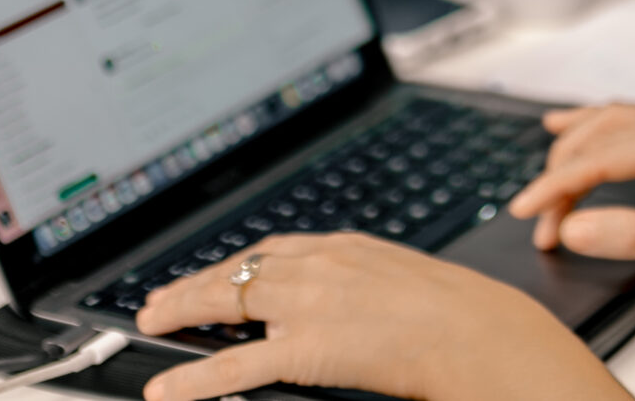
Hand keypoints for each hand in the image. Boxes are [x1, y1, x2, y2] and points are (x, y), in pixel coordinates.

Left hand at [133, 231, 627, 400]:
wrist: (483, 333)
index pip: (275, 249)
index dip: (237, 266)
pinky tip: (167, 389)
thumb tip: (353, 309)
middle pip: (240, 269)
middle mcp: (321, 264)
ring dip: (181, 313)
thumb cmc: (463, 318)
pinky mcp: (306, 347)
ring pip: (226, 302)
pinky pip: (235, 366)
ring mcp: (310, 303)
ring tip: (151, 326)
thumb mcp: (408, 283)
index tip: (216, 275)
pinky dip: (193, 378)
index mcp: (348, 247)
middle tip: (161, 300)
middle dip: (195, 285)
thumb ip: (368, 287)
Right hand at [507, 105, 634, 314]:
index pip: (601, 159)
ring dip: (581, 143)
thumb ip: (628, 234)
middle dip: (564, 171)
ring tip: (546, 150)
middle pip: (605, 133)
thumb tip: (573, 226)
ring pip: (621, 122)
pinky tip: (591, 129)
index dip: (557, 186)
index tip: (526, 211)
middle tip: (538, 214)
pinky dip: (607, 130)